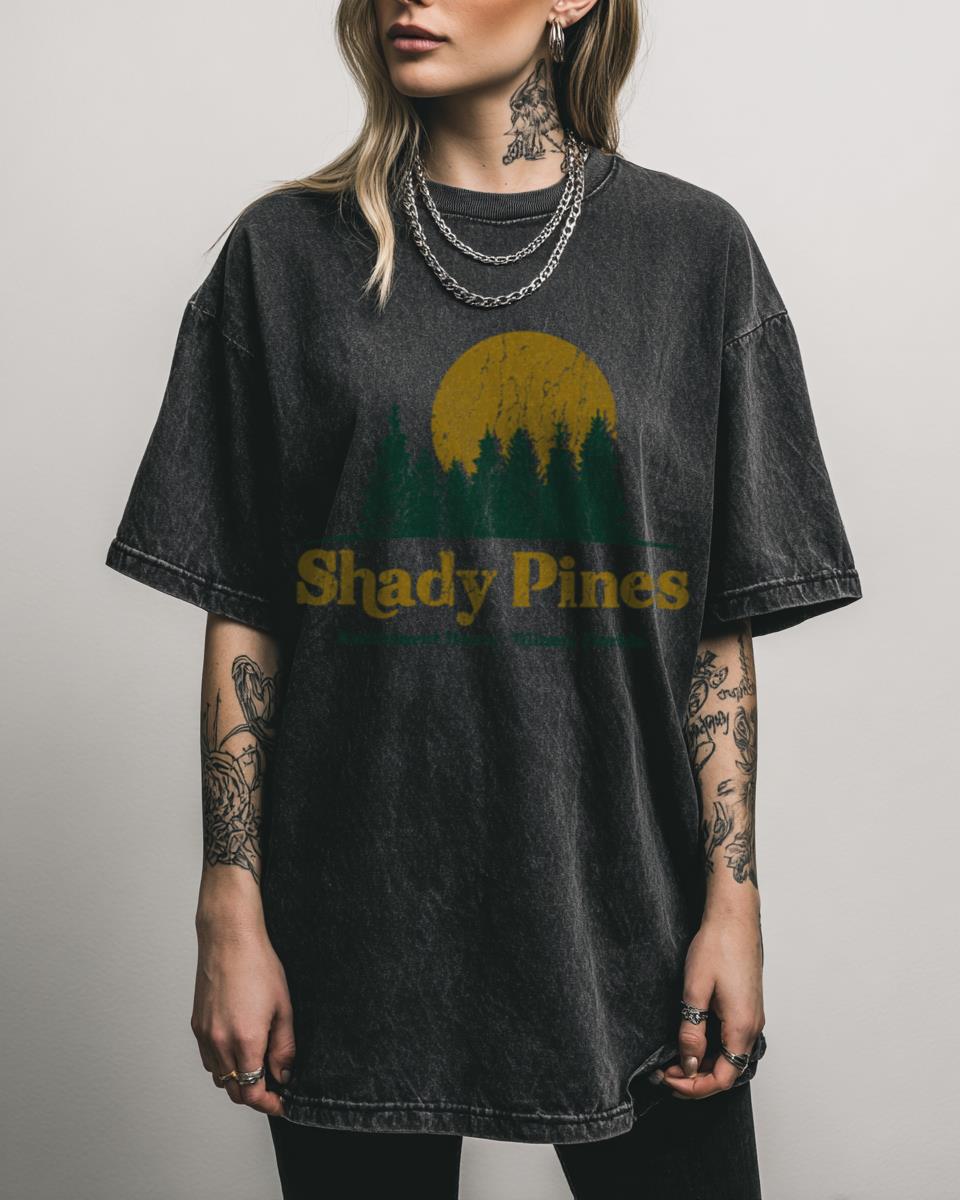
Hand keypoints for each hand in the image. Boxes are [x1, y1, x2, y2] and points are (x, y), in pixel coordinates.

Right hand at [191, 917, 295, 1116]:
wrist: (229, 940)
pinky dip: (223, 1065)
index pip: (252, 1092)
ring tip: (258, 1066)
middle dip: (255, 1096)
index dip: (268, 1104)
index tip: (281, 1103)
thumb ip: (284, 1047)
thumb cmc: (258, 966)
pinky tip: (238, 1050)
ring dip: (238, 1081)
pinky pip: (208, 1059)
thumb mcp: (283, 1007)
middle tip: (274, 1088)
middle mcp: (220, 1043)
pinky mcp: (196, 1026)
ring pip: (219, 1077)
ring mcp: (205, 1035)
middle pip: (234, 1091)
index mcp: (245, 1040)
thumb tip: (284, 1074)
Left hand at [659, 909, 763, 1099]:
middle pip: (727, 1072)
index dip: (694, 1087)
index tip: (668, 1079)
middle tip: (664, 1072)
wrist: (735, 918)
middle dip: (695, 1079)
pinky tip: (691, 1041)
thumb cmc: (717, 946)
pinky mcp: (747, 1008)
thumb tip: (689, 1064)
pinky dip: (711, 1049)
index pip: (722, 1078)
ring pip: (729, 1057)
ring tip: (673, 1059)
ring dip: (703, 1064)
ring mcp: (752, 1017)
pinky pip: (731, 1041)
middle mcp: (753, 1027)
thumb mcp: (695, 990)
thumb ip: (692, 1031)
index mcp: (742, 1027)